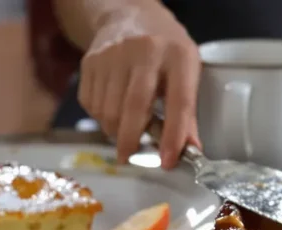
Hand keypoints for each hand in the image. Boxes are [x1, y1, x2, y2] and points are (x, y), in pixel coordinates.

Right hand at [77, 6, 199, 167]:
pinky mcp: (90, 61)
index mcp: (178, 56)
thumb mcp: (187, 70)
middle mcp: (144, 52)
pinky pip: (91, 103)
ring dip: (115, 132)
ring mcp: (113, 55)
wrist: (128, 14)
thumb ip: (188, 111)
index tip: (168, 162)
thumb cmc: (166, 49)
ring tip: (125, 133)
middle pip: (134, 107)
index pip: (179, 103)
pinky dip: (101, 118)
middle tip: (132, 158)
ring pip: (108, 110)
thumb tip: (190, 150)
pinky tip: (112, 113)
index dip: (173, 136)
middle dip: (132, 141)